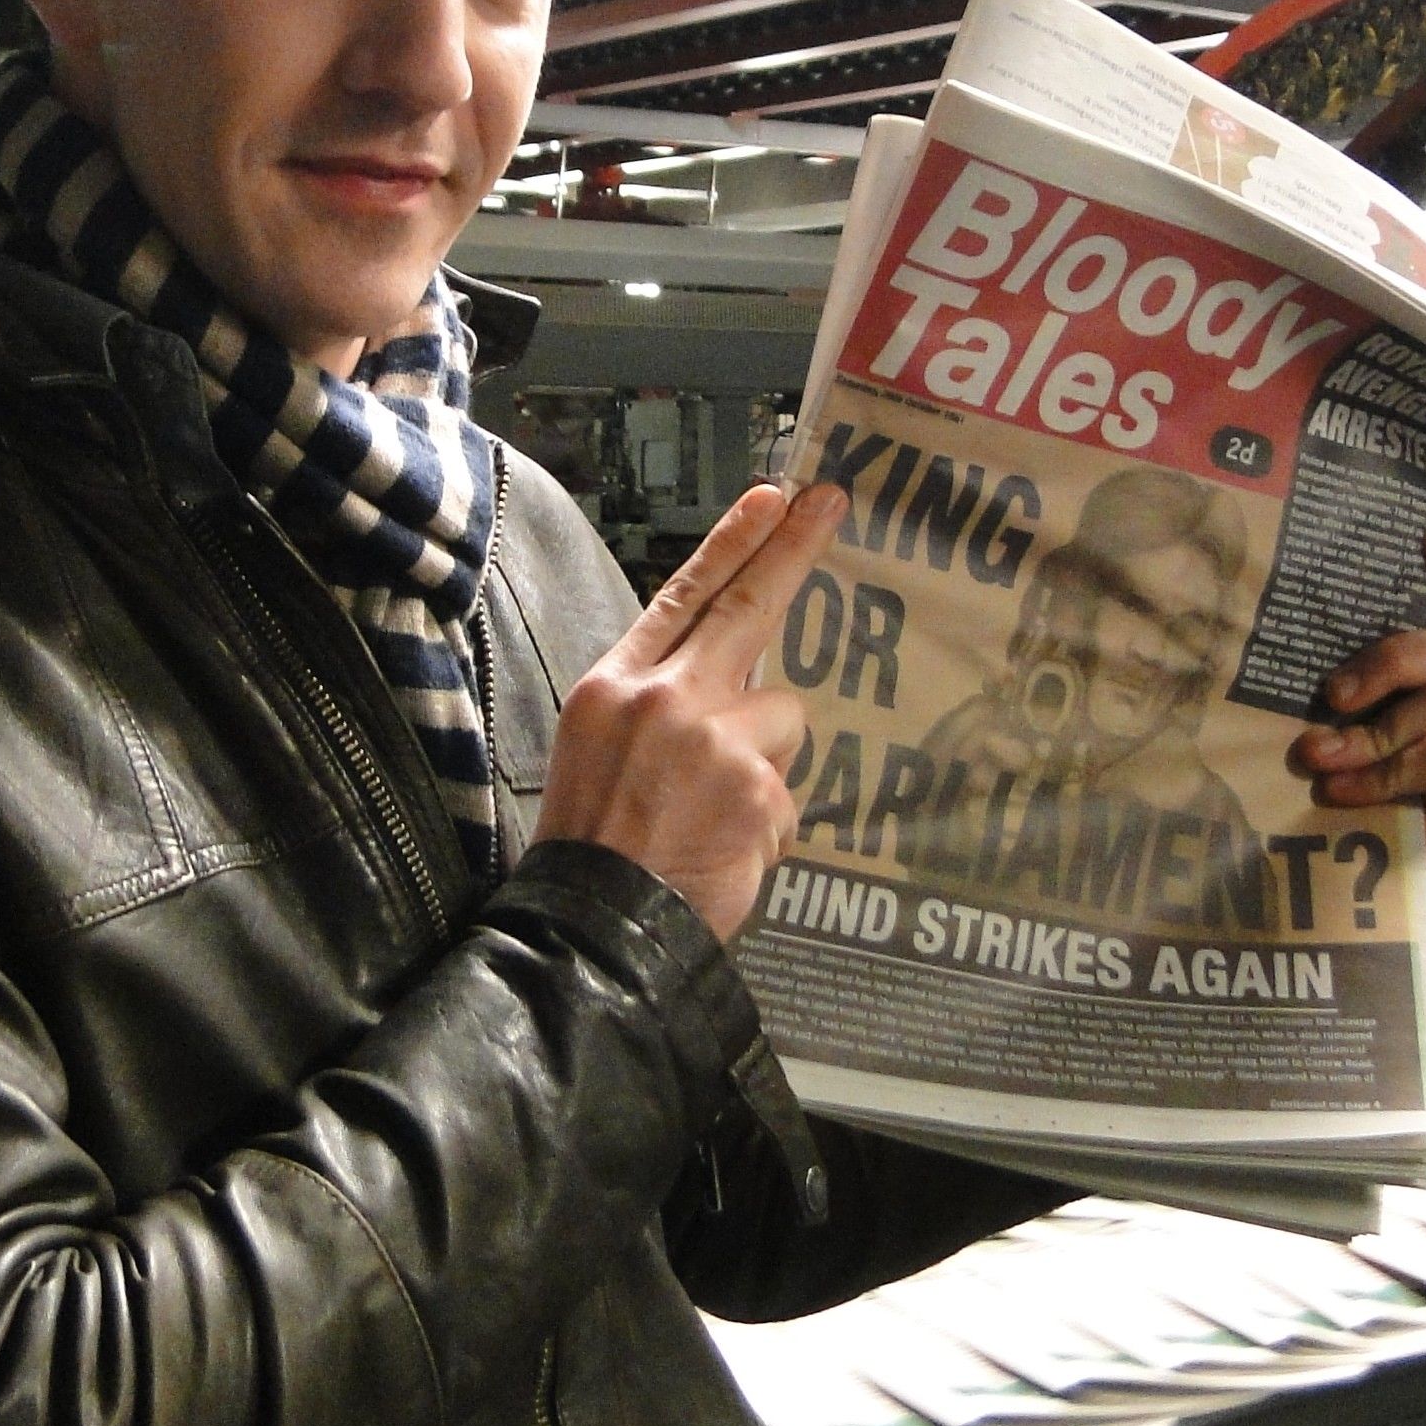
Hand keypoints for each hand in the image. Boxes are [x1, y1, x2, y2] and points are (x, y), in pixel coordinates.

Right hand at [538, 480, 844, 940]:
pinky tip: (724, 853)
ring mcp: (714, 739)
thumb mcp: (597, 749)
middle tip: (831, 498)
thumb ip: (659, 701)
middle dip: (793, 548)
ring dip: (766, 763)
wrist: (594, 927)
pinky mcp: (757, 788)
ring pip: (784, 717)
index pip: (681, 596)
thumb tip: (731, 677)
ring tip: (714, 816)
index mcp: (615, 685)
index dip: (731, 544)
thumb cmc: (595, 846)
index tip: (771, 498)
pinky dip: (766, 826)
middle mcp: (665, 697)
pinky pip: (789, 793)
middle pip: (746, 606)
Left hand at [1287, 537, 1425, 871]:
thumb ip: (1340, 674)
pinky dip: (1387, 773)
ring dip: (1372, 734)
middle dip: (1391, 661)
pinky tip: (1344, 793)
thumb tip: (1325, 602)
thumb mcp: (1325, 721)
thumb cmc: (1326, 795)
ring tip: (1319, 758)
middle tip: (1333, 694)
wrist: (1335, 891)